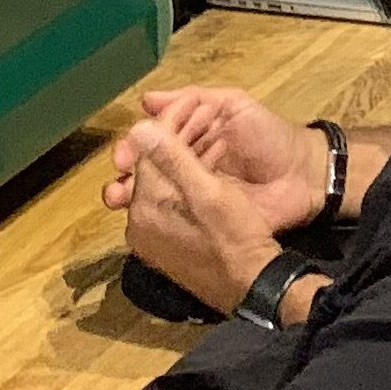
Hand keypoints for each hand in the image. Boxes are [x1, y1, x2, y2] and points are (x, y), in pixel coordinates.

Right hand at [101, 85, 319, 243]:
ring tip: (122, 204)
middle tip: (117, 187)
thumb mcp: (236, 107)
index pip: (154, 139)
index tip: (121, 156)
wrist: (304, 176)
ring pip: (158, 196)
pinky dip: (159, 219)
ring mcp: (196, 193)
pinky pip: (178, 218)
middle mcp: (189, 164)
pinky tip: (146, 221)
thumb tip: (148, 98)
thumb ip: (196, 99)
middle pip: (150, 169)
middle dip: (128, 177)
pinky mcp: (207, 218)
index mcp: (193, 136)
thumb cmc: (271, 136)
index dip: (135, 146)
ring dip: (136, 200)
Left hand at [115, 118, 284, 316]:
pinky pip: (167, 206)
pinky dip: (184, 187)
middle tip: (206, 120)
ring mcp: (149, 239)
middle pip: (151, 169)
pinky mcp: (163, 249)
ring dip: (183, 162)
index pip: (148, 152)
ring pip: (160, 186)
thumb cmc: (235, 235)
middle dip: (175, 142)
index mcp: (145, 206)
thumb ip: (171, 157)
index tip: (196, 104)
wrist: (253, 285)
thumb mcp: (209, 191)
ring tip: (214, 141)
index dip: (172, 124)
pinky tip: (209, 176)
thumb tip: (137, 127)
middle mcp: (138, 224)